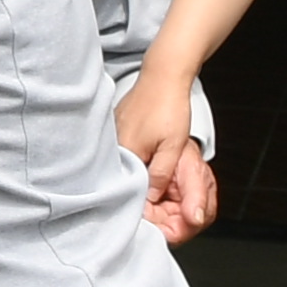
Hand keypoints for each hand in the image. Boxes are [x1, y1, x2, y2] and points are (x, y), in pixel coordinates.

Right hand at [112, 59, 216, 245]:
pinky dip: (131, 158)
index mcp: (126, 152)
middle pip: (122, 176)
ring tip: (148, 177)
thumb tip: (149, 199)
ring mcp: (113, 134)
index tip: (148, 211)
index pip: (127, 187)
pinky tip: (143, 158)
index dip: (138, 200)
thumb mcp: (173, 147)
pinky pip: (122, 151)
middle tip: (152, 196)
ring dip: (134, 172)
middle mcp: (114, 145)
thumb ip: (160, 174)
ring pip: (122, 164)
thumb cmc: (170, 108)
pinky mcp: (116, 126)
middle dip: (135, 188)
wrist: (163, 75)